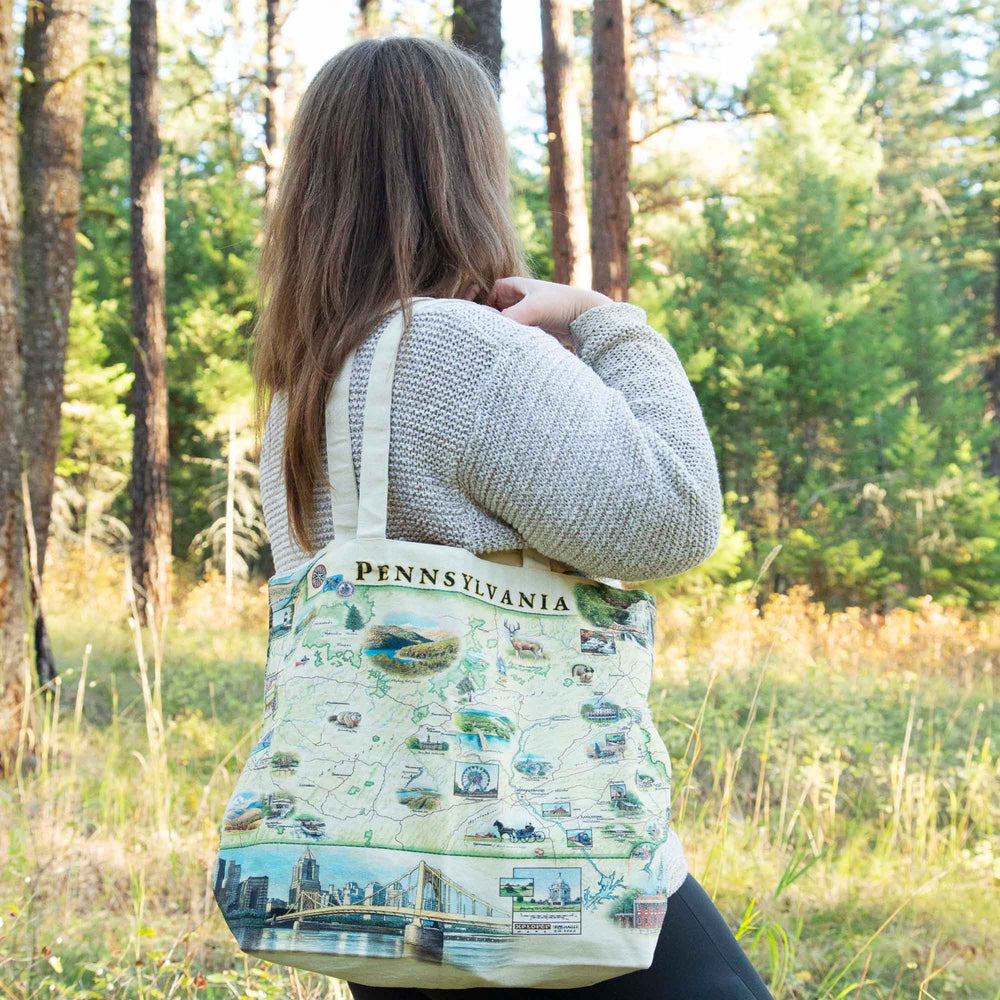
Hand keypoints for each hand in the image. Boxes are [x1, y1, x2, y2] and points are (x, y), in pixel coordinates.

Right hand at [483, 276, 613, 346]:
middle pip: (492, 312)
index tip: (475, 320)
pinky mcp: (531, 328)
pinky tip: (509, 349)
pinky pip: (513, 334)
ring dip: (500, 333)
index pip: (484, 296)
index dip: (477, 307)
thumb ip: (509, 318)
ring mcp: (523, 314)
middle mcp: (515, 299)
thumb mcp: (532, 309)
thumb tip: (490, 332)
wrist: (587, 317)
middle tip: (484, 336)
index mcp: (511, 286)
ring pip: (503, 325)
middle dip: (488, 323)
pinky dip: (510, 340)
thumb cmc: (561, 305)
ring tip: (496, 344)